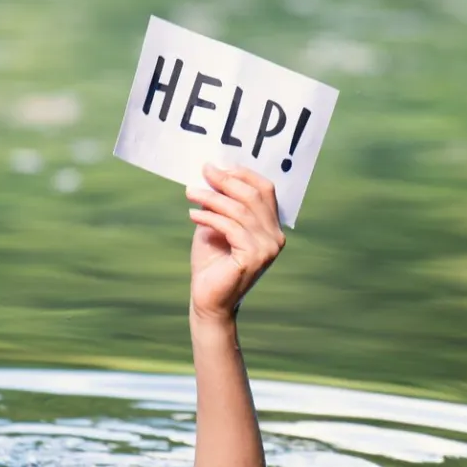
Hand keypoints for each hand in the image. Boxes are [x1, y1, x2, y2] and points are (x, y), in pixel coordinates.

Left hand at [185, 163, 285, 324]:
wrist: (208, 299)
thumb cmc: (212, 262)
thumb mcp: (216, 224)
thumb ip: (221, 202)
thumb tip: (212, 172)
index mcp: (272, 226)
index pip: (266, 190)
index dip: (243, 174)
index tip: (217, 166)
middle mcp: (275, 237)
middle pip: (253, 196)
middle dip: (225, 181)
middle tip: (203, 172)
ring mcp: (267, 248)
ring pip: (239, 210)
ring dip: (211, 198)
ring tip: (190, 193)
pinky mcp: (254, 257)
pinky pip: (230, 227)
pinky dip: (209, 217)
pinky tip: (193, 215)